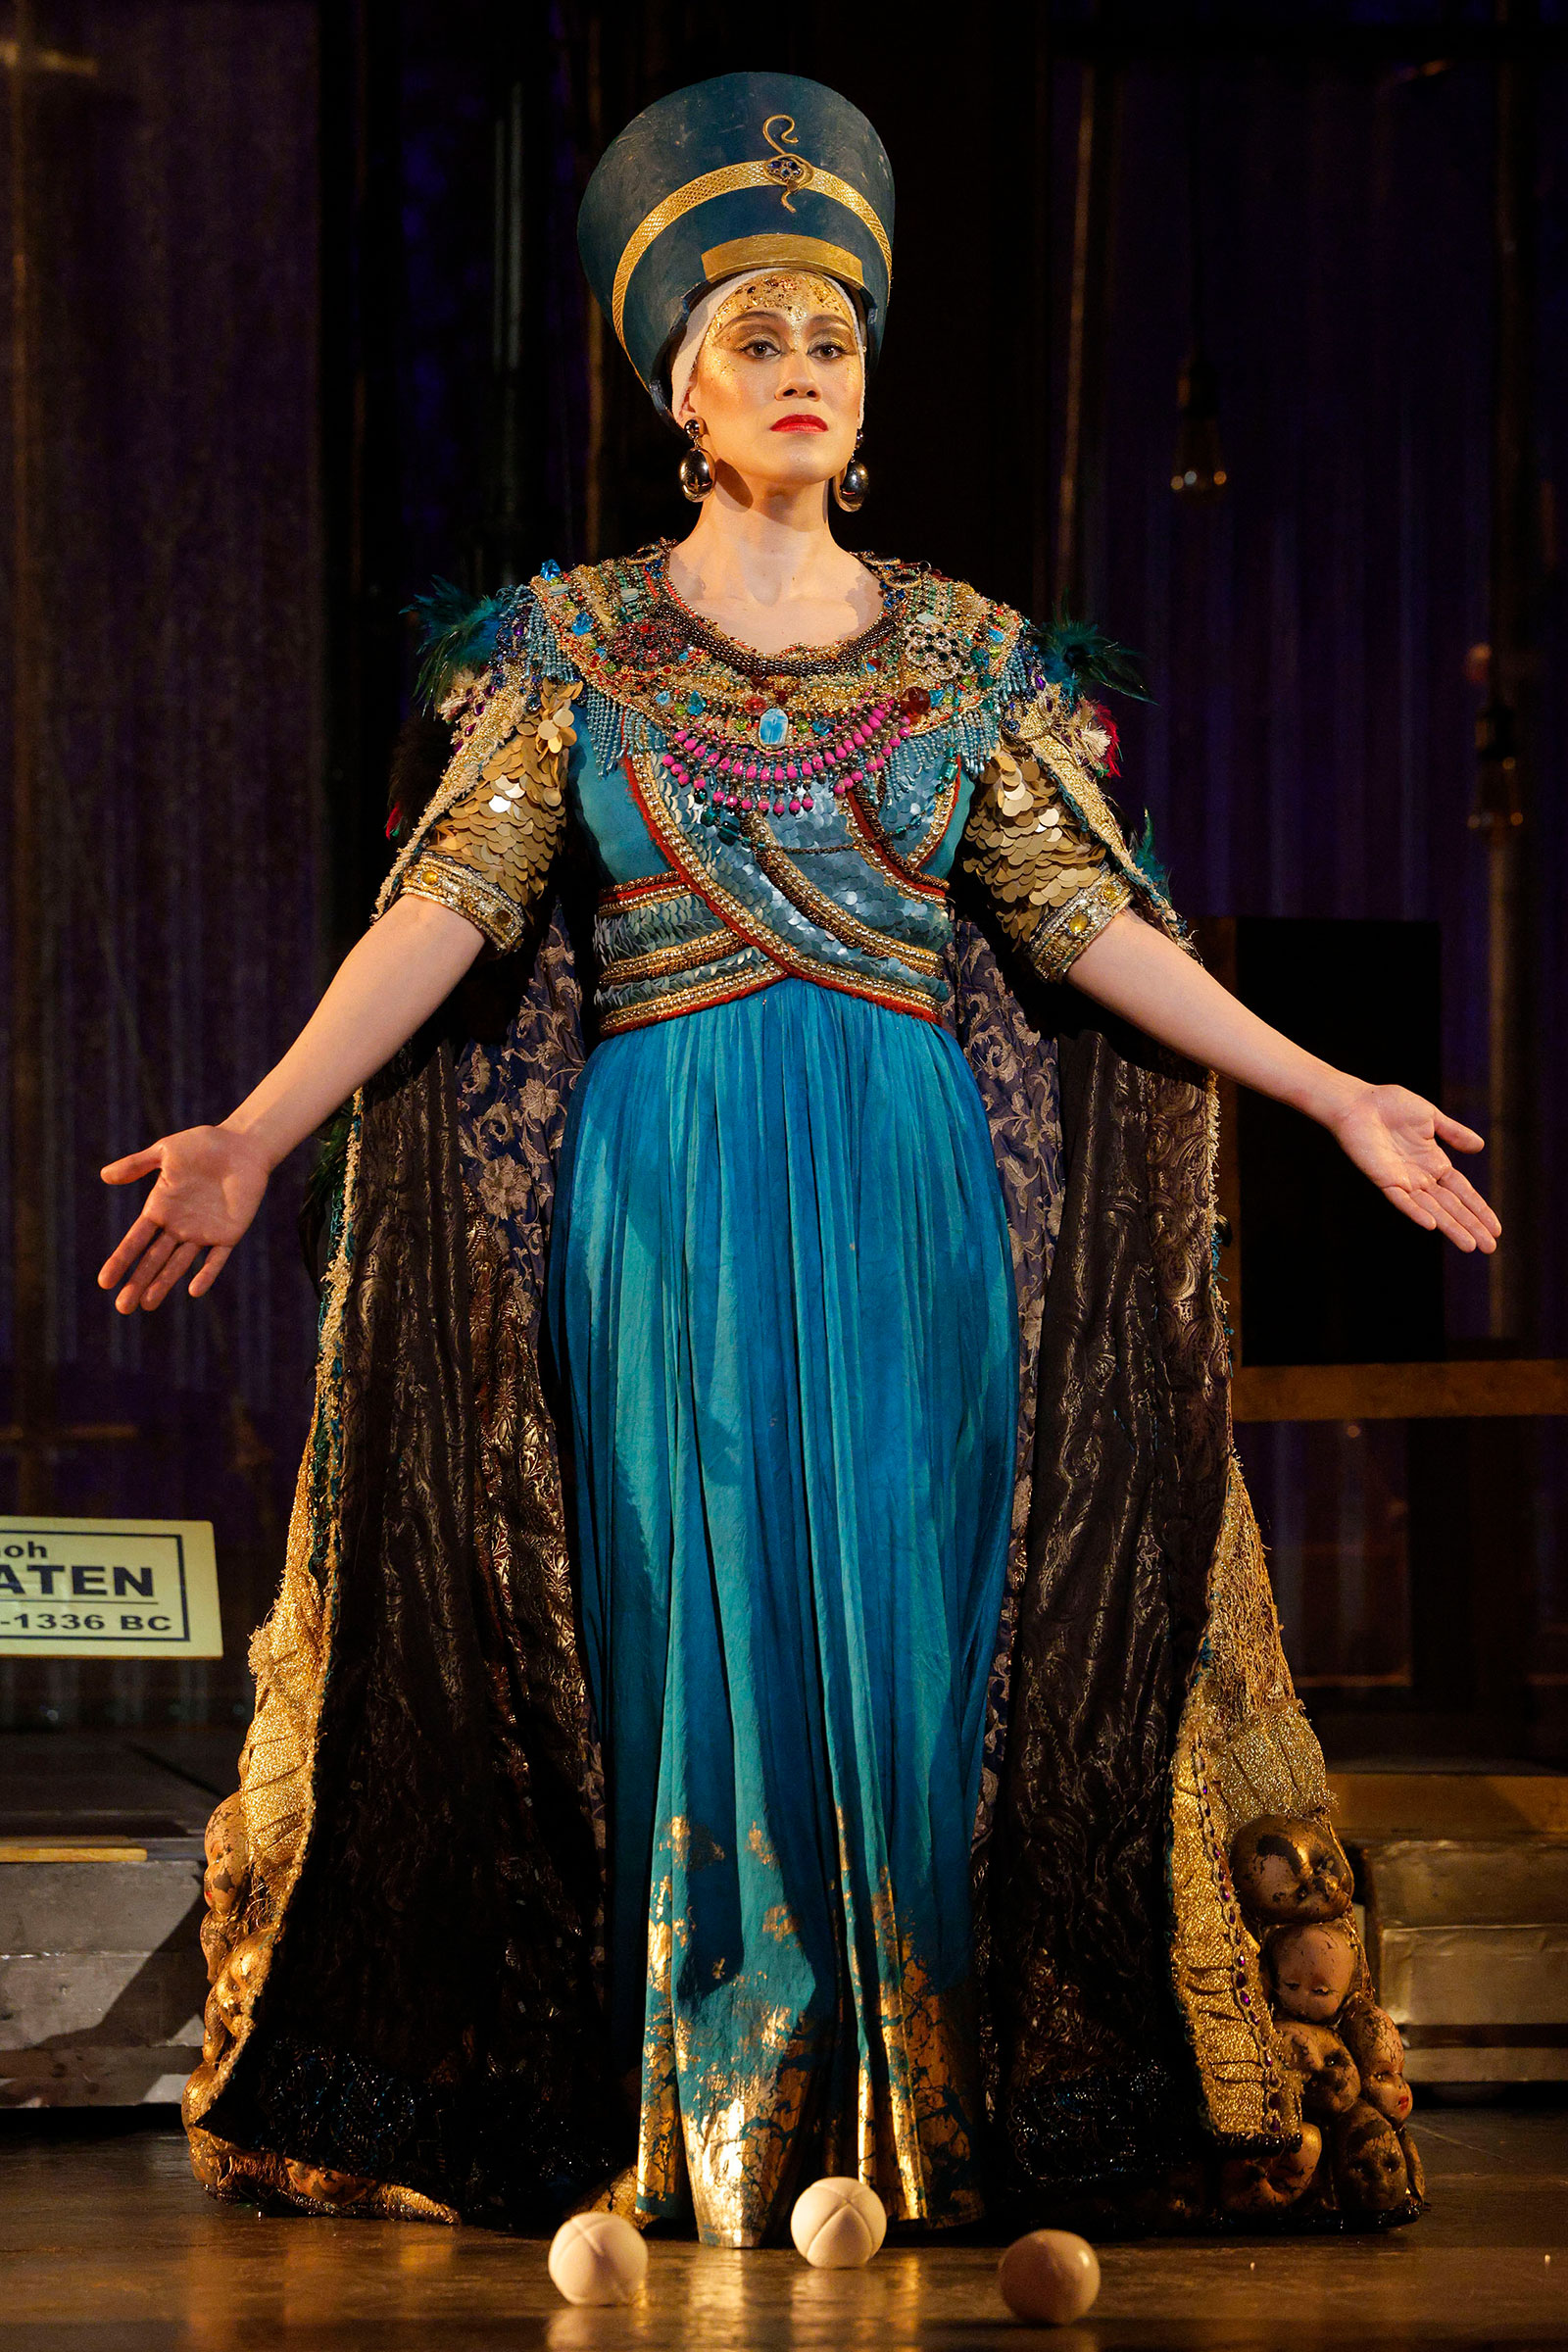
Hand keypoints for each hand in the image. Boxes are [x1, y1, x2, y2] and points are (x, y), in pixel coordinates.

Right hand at [98, 1125, 272, 1311]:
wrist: (242, 1145)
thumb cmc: (203, 1145)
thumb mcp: (166, 1152)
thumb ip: (137, 1165)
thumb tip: (104, 1176)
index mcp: (160, 1208)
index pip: (136, 1240)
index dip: (121, 1260)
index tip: (105, 1282)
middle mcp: (178, 1225)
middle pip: (154, 1259)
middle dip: (138, 1282)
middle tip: (123, 1307)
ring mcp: (203, 1232)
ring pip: (179, 1264)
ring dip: (164, 1284)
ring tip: (147, 1305)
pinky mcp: (228, 1234)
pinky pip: (216, 1259)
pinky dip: (207, 1273)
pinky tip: (194, 1290)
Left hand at [1327, 1084, 1499, 1253]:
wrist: (1358, 1103)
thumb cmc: (1390, 1106)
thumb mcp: (1431, 1117)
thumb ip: (1454, 1133)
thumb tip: (1481, 1146)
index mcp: (1434, 1163)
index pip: (1463, 1192)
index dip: (1479, 1209)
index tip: (1497, 1229)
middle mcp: (1421, 1177)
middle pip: (1452, 1207)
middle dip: (1472, 1226)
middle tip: (1491, 1248)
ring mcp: (1403, 1181)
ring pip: (1432, 1210)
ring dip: (1451, 1227)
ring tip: (1470, 1246)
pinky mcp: (1384, 1180)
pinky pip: (1402, 1200)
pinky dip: (1416, 1212)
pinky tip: (1432, 1225)